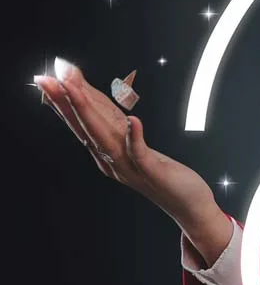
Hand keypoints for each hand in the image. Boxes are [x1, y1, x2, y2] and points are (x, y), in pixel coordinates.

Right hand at [35, 58, 216, 225]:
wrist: (188, 206)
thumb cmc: (163, 175)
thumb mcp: (134, 145)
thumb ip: (117, 125)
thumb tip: (99, 103)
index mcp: (106, 153)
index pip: (81, 123)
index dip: (64, 101)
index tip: (48, 78)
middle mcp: (112, 161)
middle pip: (84, 128)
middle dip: (64, 102)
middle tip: (45, 79)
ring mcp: (130, 167)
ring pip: (104, 137)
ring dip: (88, 113)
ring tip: (75, 90)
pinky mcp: (151, 172)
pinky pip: (140, 153)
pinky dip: (135, 136)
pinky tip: (133, 119)